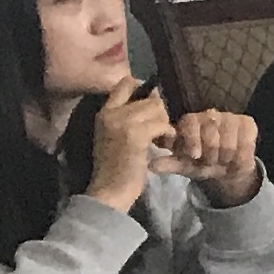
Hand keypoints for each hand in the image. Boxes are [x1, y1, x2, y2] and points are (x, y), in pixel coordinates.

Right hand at [84, 78, 171, 211]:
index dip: (144, 88)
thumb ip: (127, 117)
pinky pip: (162, 125)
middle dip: (161, 112)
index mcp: (104, 112)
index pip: (125, 83)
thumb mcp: (114, 136)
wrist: (109, 189)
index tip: (152, 102)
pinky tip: (165, 144)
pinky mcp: (135, 135)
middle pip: (149, 98)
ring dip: (166, 123)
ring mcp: (122, 122)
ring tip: (163, 138)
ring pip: (157, 109)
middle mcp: (111, 113)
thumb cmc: (116, 166)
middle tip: (161, 129)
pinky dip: (169, 134)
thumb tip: (153, 98)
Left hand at [160, 107, 263, 205]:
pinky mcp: (248, 123)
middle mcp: (210, 114)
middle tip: (210, 162)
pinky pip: (245, 140)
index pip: (190, 123)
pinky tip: (237, 158)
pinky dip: (241, 154)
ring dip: (226, 156)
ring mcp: (230, 116)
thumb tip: (150, 165)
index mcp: (190, 121)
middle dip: (210, 153)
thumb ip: (169, 163)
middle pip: (210, 132)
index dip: (192, 140)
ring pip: (229, 138)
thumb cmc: (202, 163)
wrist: (228, 169)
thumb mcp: (184, 166)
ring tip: (222, 161)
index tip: (194, 156)